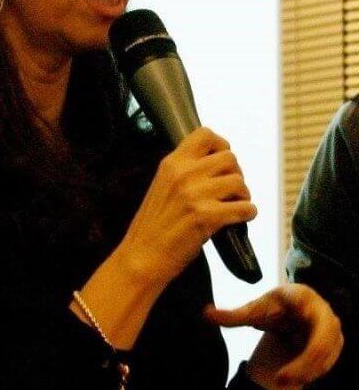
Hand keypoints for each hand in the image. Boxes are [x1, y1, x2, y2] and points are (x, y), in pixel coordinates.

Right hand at [120, 127, 256, 283]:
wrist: (142, 255)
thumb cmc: (153, 224)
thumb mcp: (162, 185)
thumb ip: (183, 171)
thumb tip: (215, 164)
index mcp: (171, 163)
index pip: (206, 134)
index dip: (221, 146)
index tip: (222, 162)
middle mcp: (183, 173)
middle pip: (230, 158)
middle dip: (235, 174)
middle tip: (230, 190)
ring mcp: (195, 195)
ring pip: (239, 182)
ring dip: (243, 195)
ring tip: (234, 206)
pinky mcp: (206, 217)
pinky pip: (245, 208)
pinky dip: (247, 214)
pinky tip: (238, 219)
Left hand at [203, 284, 343, 389]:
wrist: (292, 313)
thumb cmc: (273, 308)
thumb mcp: (252, 311)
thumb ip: (230, 315)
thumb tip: (205, 314)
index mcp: (302, 296)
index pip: (308, 308)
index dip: (305, 316)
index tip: (296, 328)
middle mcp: (323, 312)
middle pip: (321, 343)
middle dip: (304, 364)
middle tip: (281, 380)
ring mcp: (332, 330)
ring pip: (327, 356)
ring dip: (307, 372)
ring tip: (282, 380)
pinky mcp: (335, 345)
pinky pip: (328, 363)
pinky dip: (311, 373)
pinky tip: (292, 377)